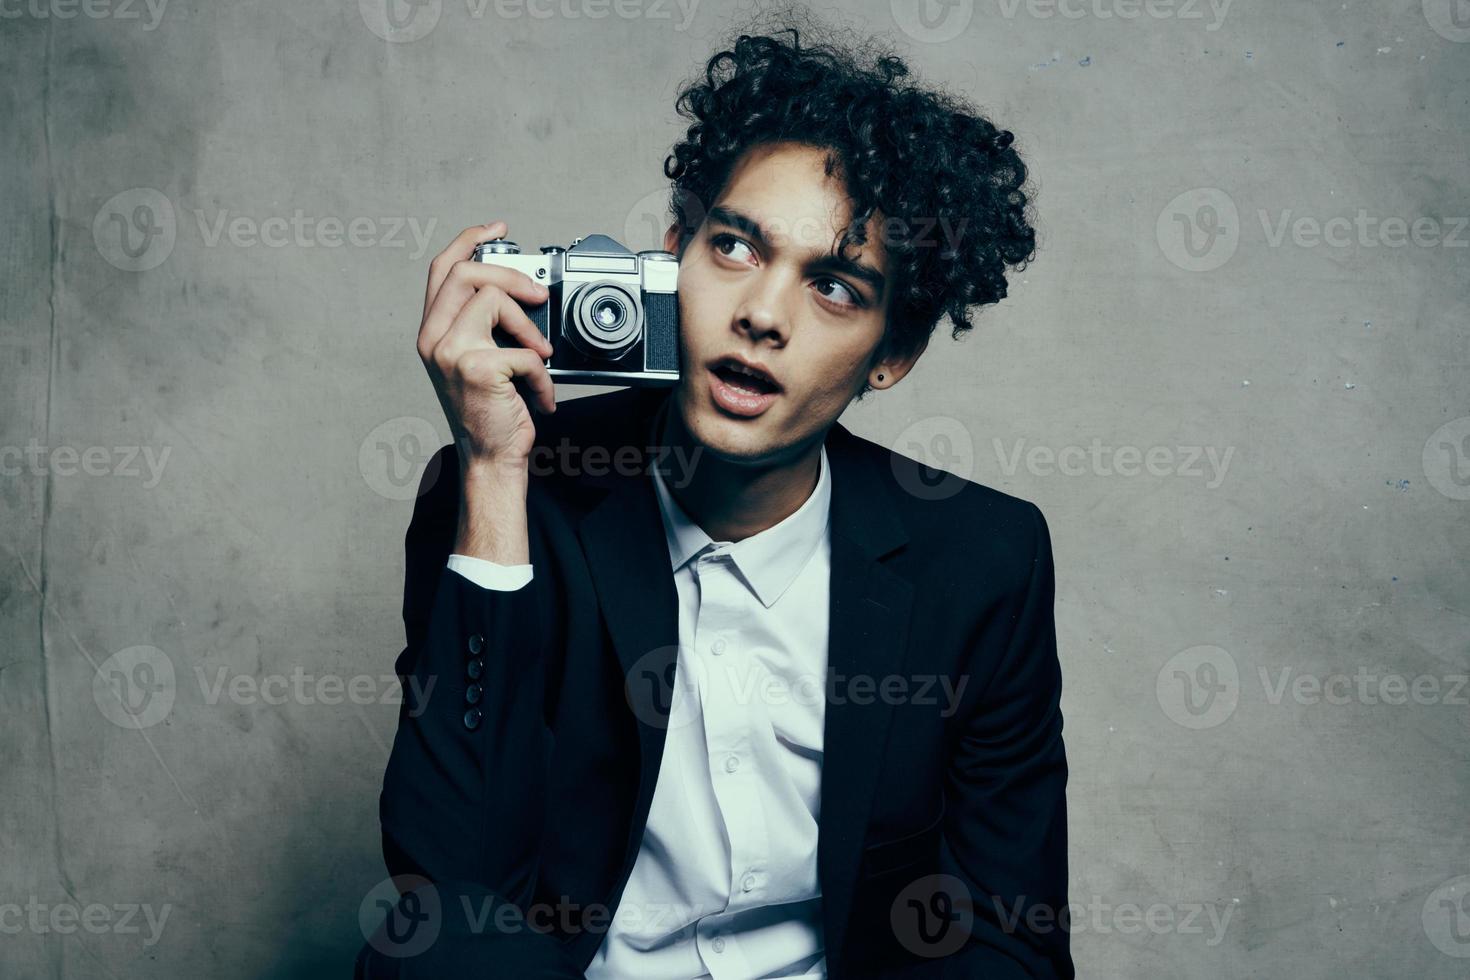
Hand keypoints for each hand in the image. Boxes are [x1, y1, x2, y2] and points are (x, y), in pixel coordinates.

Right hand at [417, 222, 555, 474]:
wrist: (490, 458)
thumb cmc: (490, 412)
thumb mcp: (478, 360)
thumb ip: (484, 325)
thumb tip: (521, 289)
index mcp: (432, 332)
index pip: (441, 268)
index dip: (468, 239)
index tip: (496, 227)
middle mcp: (433, 339)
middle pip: (466, 271)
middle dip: (510, 273)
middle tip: (538, 294)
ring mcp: (451, 353)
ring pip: (495, 301)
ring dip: (530, 328)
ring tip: (539, 356)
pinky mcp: (477, 369)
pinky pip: (524, 350)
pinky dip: (543, 375)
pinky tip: (540, 396)